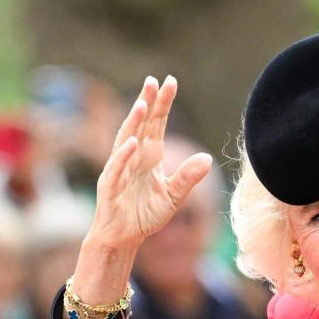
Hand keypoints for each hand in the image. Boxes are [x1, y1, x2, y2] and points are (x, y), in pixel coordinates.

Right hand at [90, 75, 210, 248]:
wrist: (123, 237)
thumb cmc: (145, 214)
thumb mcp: (174, 196)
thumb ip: (189, 177)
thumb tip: (207, 158)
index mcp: (150, 156)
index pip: (157, 124)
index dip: (163, 104)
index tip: (170, 82)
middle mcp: (134, 157)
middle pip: (141, 125)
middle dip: (147, 103)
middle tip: (153, 80)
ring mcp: (120, 169)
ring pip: (125, 140)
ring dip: (132, 123)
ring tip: (141, 104)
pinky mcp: (110, 186)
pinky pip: (117, 167)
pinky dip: (123, 155)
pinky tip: (132, 142)